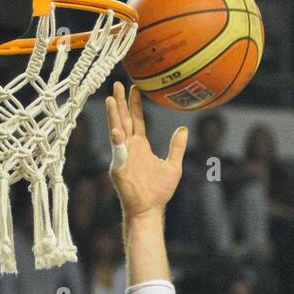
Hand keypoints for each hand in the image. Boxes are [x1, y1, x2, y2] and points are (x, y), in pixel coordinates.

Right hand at [107, 81, 188, 219]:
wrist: (149, 209)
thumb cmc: (159, 191)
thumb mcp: (173, 166)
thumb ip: (177, 147)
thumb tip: (184, 129)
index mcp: (141, 146)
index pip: (137, 120)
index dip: (135, 104)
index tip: (135, 88)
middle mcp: (130, 148)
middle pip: (124, 120)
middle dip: (120, 102)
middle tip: (117, 84)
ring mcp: (123, 156)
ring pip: (117, 130)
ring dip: (113, 115)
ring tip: (110, 99)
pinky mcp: (118, 168)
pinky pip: (118, 152)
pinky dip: (117, 142)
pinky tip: (116, 131)